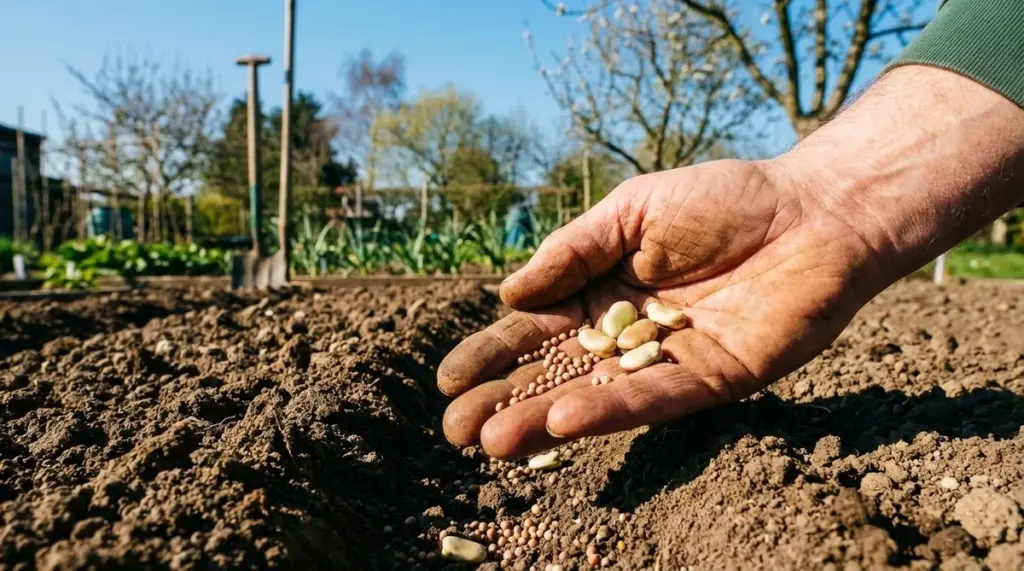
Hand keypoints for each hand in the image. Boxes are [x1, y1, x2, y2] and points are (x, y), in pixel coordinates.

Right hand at [437, 158, 887, 458]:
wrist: (814, 211)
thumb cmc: (723, 200)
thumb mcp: (631, 211)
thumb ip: (571, 252)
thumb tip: (507, 296)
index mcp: (601, 289)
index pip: (536, 329)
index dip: (493, 353)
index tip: (449, 378)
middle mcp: (627, 332)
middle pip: (556, 373)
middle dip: (505, 401)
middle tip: (456, 430)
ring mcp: (666, 361)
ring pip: (596, 394)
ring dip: (543, 419)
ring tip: (491, 441)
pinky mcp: (711, 380)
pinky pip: (654, 399)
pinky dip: (609, 410)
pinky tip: (563, 421)